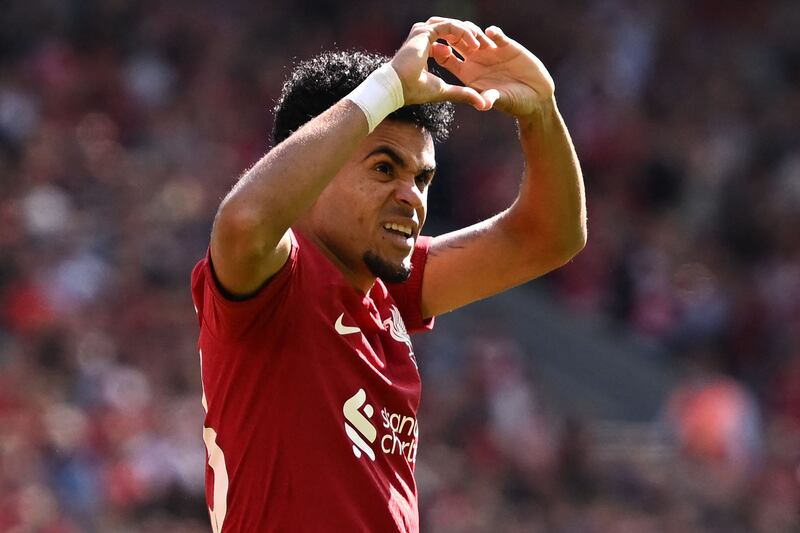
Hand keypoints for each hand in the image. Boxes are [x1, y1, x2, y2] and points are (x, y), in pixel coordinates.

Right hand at [390, 19, 495, 110]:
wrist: (398, 88)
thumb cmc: (415, 91)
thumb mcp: (445, 91)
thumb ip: (461, 94)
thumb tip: (482, 105)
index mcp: (426, 49)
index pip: (449, 40)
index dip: (465, 46)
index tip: (479, 56)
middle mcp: (424, 38)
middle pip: (453, 30)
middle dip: (471, 37)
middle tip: (487, 46)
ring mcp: (423, 32)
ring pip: (452, 25)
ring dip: (469, 33)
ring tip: (482, 44)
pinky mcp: (425, 31)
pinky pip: (450, 26)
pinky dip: (463, 32)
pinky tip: (474, 44)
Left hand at [393, 17, 555, 116]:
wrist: (536, 97)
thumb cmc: (514, 103)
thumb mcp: (501, 101)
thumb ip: (491, 98)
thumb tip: (483, 104)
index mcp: (467, 73)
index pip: (446, 58)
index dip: (439, 51)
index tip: (437, 47)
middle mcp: (476, 60)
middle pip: (456, 41)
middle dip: (451, 34)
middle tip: (450, 32)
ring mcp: (490, 51)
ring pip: (473, 33)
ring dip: (471, 32)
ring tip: (475, 39)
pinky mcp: (507, 45)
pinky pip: (495, 34)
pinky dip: (492, 32)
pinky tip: (491, 35)